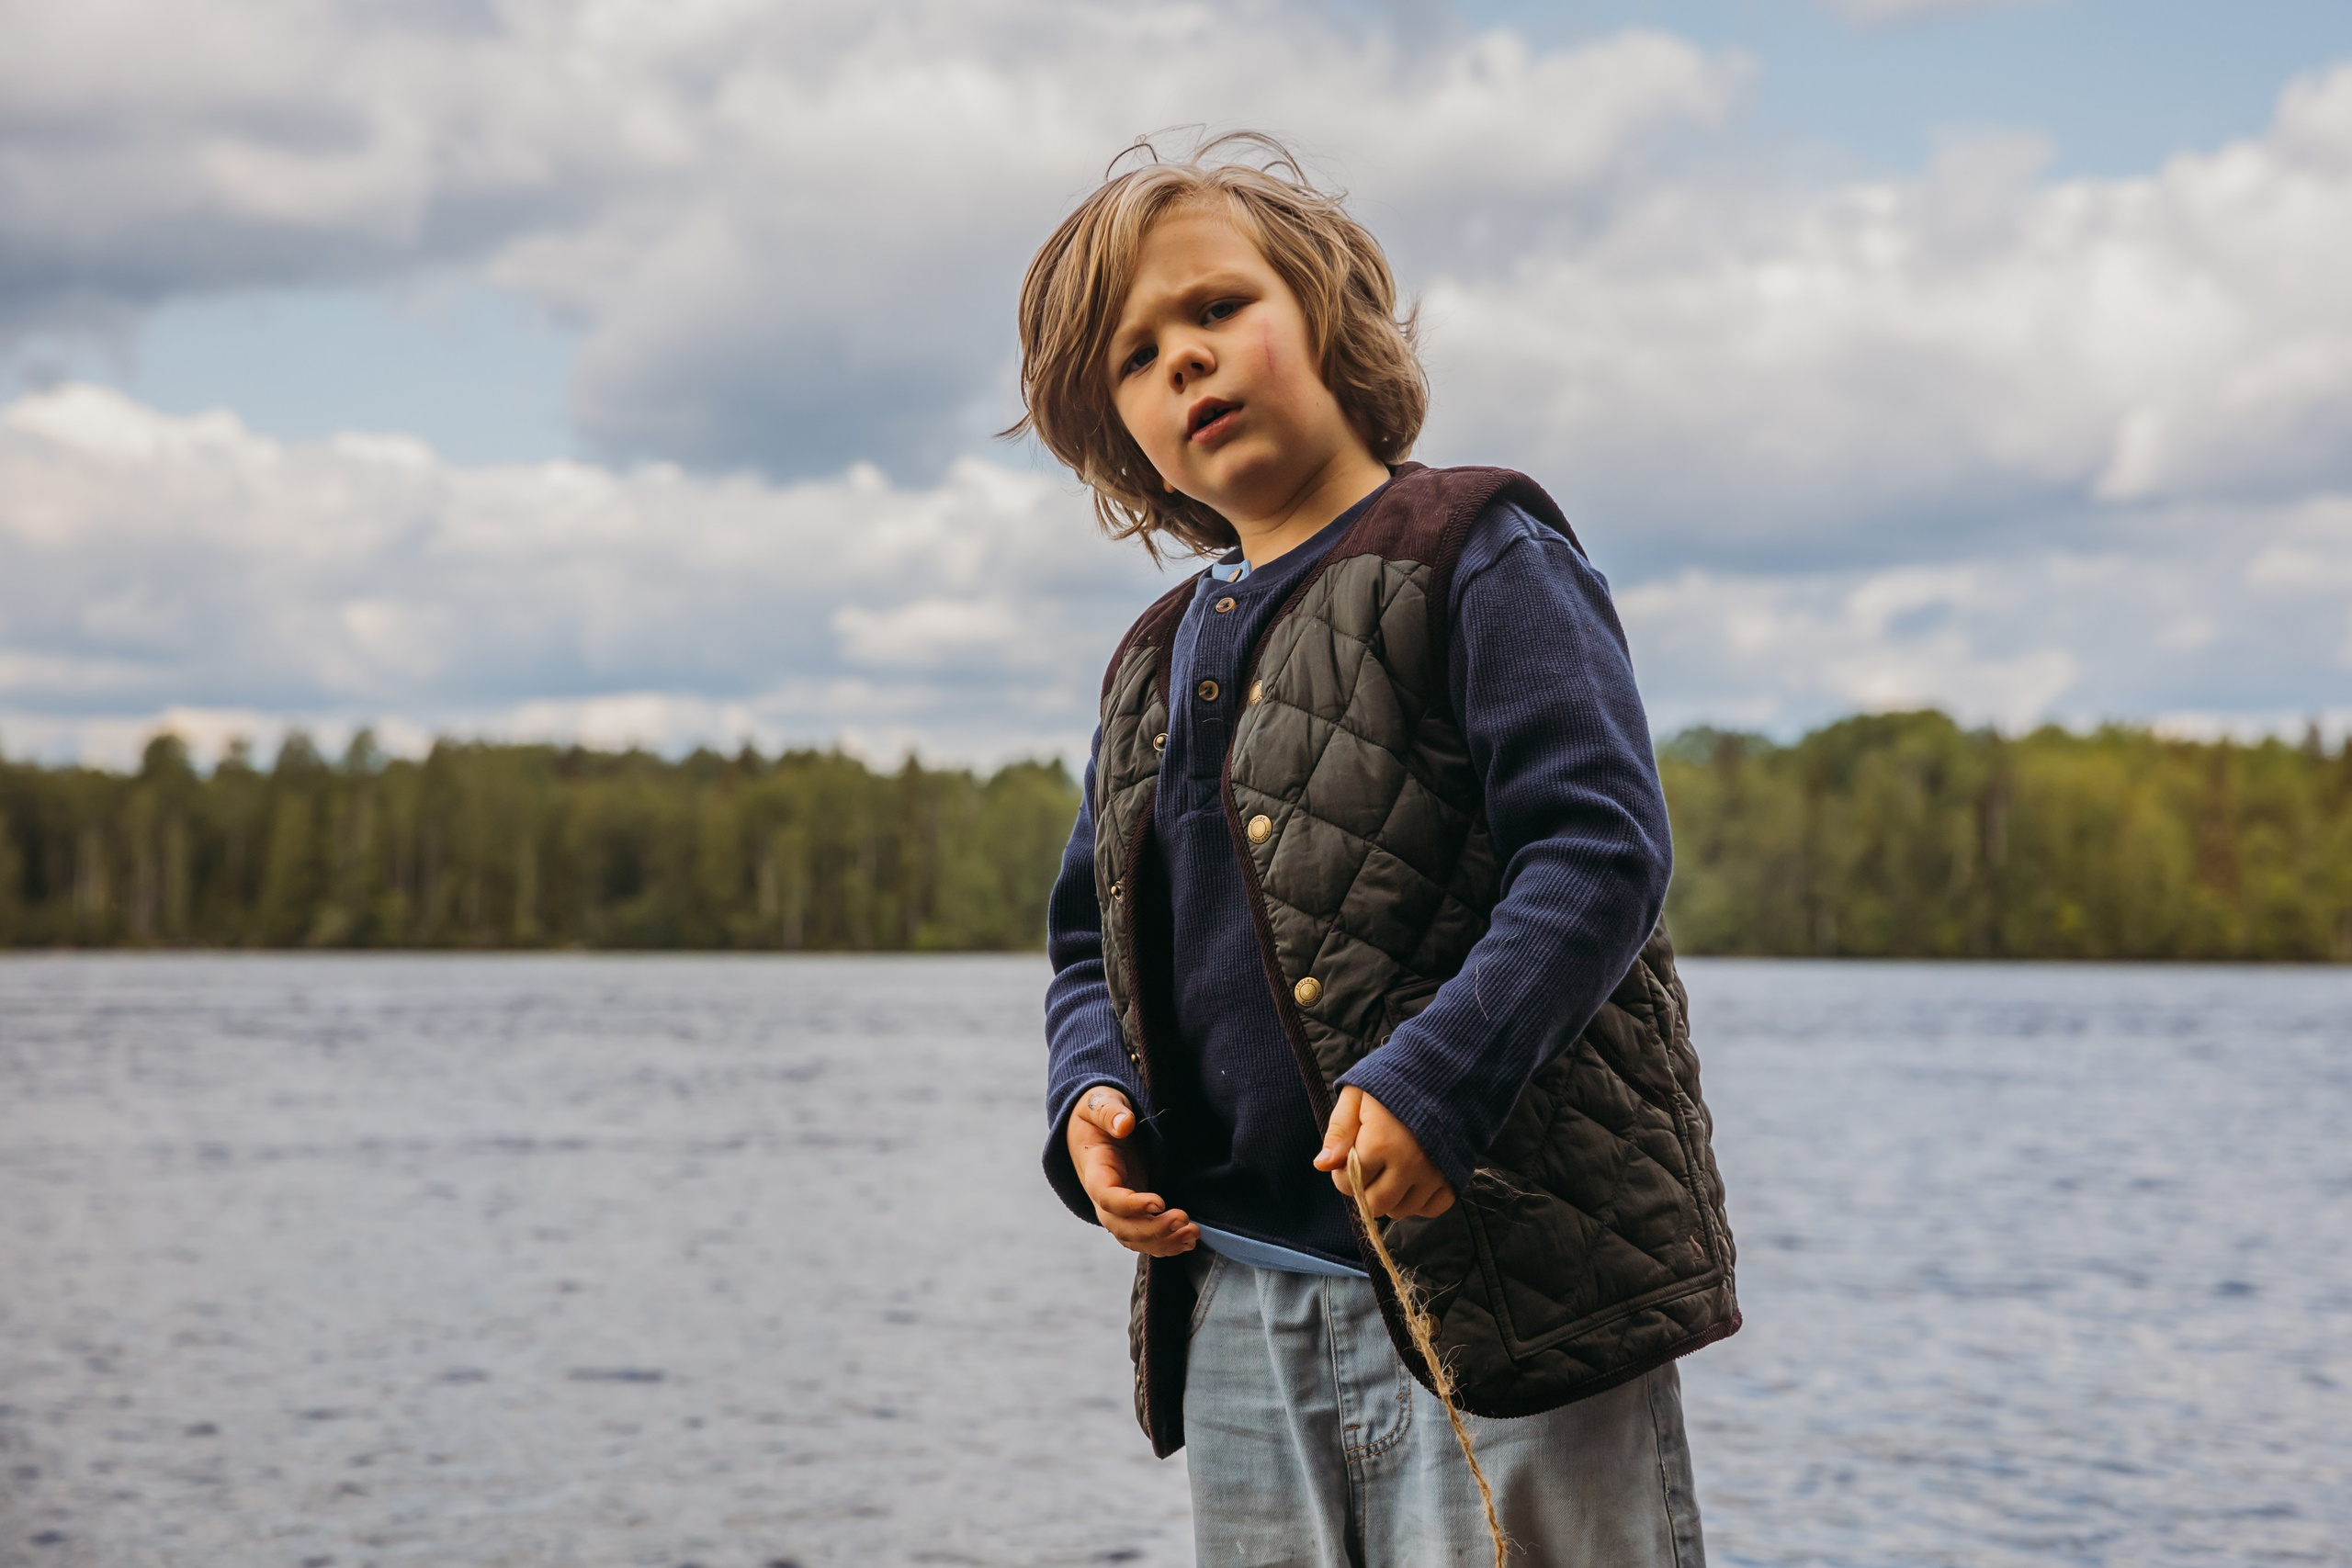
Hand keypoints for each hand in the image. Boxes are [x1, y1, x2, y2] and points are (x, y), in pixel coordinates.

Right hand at [1067, 1087, 1198, 1256]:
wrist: (1090, 1128)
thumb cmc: (1096, 1113)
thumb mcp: (1100, 1103)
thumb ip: (1110, 1112)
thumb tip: (1125, 1124)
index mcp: (1095, 1171)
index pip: (1107, 1198)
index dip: (1131, 1205)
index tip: (1159, 1202)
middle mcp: (1102, 1197)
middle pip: (1121, 1227)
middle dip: (1153, 1229)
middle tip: (1184, 1219)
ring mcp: (1116, 1208)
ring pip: (1133, 1238)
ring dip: (1163, 1242)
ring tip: (1192, 1234)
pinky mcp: (1131, 1211)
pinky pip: (1143, 1237)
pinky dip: (1164, 1244)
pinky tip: (1188, 1241)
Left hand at [1313, 1085, 1455, 1218]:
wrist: (1445, 1069)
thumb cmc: (1395, 1080)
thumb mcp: (1357, 1096)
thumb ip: (1338, 1132)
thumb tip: (1322, 1166)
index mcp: (1381, 1143)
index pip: (1348, 1184)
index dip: (1343, 1173)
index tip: (1350, 1156)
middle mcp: (1409, 1164)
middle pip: (1375, 1204)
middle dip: (1364, 1190)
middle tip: (1369, 1166)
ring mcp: (1434, 1173)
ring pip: (1402, 1211)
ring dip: (1391, 1197)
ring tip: (1390, 1170)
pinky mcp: (1453, 1176)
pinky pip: (1432, 1209)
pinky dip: (1419, 1202)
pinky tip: (1412, 1181)